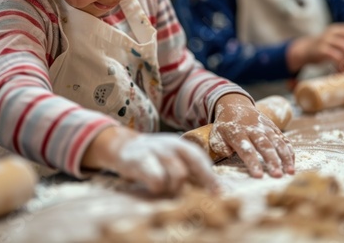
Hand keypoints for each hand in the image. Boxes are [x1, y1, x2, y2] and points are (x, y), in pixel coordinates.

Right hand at [82, 127, 218, 195]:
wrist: (123, 146)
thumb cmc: (154, 157)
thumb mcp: (173, 156)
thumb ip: (190, 168)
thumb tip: (212, 189)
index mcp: (182, 145)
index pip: (201, 160)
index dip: (211, 178)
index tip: (219, 193)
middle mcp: (172, 145)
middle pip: (193, 165)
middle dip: (199, 184)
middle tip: (198, 198)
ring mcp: (156, 151)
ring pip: (178, 174)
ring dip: (175, 187)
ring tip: (167, 189)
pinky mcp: (141, 160)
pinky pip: (158, 179)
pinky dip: (159, 188)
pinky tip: (154, 187)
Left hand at [209, 94, 294, 177]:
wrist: (235, 105)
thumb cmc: (225, 126)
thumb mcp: (216, 134)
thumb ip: (220, 145)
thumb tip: (227, 154)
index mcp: (237, 133)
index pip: (246, 150)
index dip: (253, 162)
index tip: (259, 175)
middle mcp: (254, 129)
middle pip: (265, 146)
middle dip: (272, 161)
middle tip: (278, 175)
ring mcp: (265, 127)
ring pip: (277, 142)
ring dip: (285, 157)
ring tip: (290, 171)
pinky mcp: (274, 127)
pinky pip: (284, 139)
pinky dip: (289, 151)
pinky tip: (292, 163)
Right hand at [288, 23, 343, 71]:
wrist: (304, 50)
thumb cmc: (324, 48)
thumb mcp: (336, 42)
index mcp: (337, 29)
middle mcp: (331, 32)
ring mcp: (325, 40)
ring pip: (343, 45)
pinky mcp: (320, 50)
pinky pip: (334, 56)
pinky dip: (341, 63)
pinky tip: (343, 70)